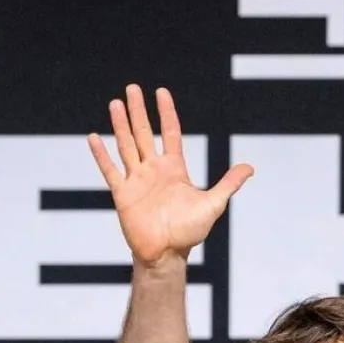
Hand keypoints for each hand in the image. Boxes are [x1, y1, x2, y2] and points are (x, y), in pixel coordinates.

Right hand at [86, 84, 253, 264]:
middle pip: (144, 133)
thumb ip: (229, 183)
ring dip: (120, 125)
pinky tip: (93, 137)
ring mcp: (137, 180)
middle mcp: (154, 170)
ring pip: (126, 145)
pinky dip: (101, 155)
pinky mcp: (122, 194)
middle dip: (138, 111)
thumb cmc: (189, 231)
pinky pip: (110, 170)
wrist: (167, 255)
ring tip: (115, 103)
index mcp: (174, 168)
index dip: (166, 112)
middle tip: (132, 88)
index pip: (169, 133)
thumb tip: (250, 168)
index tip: (161, 92)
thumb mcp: (213, 204)